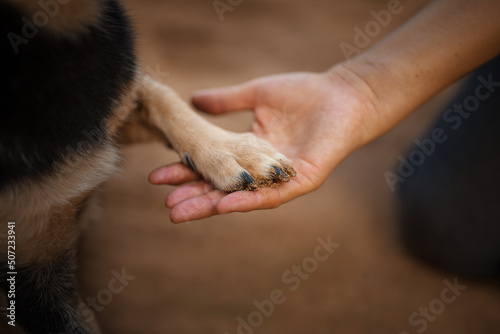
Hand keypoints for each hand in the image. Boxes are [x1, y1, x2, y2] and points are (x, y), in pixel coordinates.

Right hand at [149, 66, 378, 222]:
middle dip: (195, 198)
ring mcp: (280, 179)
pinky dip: (247, 201)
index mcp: (250, 151)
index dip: (186, 172)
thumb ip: (227, 102)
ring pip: (242, 197)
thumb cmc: (304, 93)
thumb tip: (194, 100)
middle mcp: (261, 170)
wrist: (342, 94)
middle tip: (167, 208)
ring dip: (213, 206)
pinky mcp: (301, 181)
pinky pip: (272, 196)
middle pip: (223, 188)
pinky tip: (223, 206)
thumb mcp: (256, 95)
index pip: (213, 166)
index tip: (157, 176)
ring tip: (183, 213)